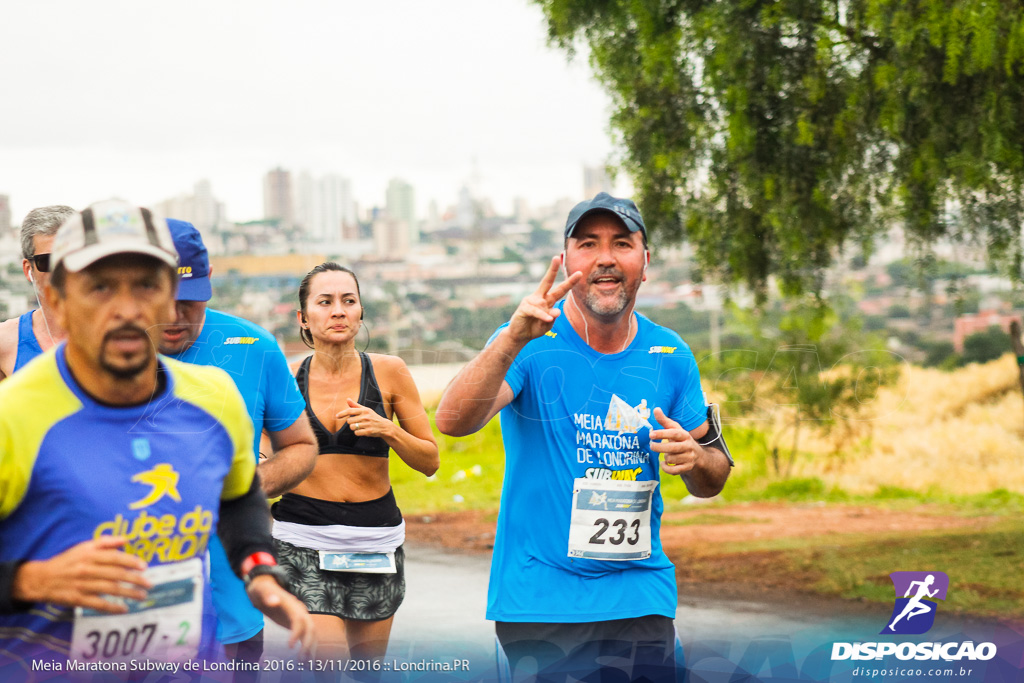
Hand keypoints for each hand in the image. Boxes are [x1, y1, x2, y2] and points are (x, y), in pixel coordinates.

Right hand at [12, 536, 150, 612]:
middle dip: (135, 579)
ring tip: (142, 596)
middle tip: (149, 584)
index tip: (144, 566)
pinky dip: (112, 607)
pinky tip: (124, 609)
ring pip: (109, 589)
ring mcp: (82, 585)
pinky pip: (98, 604)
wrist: (41, 579)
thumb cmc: (67, 561)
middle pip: (115, 574)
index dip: (131, 561)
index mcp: (89, 555)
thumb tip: (126, 540)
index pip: (114, 557)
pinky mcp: (77, 599)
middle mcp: (86, 569)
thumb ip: (105, 542)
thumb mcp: (83, 547)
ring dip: (128, 593)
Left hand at [247, 574, 315, 655]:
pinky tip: (304, 658)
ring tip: (305, 662)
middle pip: (310, 627)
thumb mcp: (261, 590)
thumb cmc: (261, 588)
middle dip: (308, 643)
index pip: (299, 620)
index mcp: (292, 604)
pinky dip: (307, 646)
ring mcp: (299, 617)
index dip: (296, 633)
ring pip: (311, 633)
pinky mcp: (295, 623)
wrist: (264, 586)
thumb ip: (267, 595)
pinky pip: (305, 635)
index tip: (289, 646)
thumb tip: (273, 601)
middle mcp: (299, 611)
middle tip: (301, 658)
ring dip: (310, 647)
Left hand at [336, 398, 393, 438]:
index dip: (342, 413)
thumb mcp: (365, 410)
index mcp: (364, 410)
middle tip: (357, 422)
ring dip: (354, 428)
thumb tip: (347, 399)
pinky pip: (356, 433)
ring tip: (360, 426)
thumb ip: (355, 405)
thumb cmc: (372, 417)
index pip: (350, 410)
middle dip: (351, 422)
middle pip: (349, 421)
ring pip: (352, 427)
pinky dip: (358, 433)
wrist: (384, 426)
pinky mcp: (368, 431)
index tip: (337, 416)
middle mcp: (365, 416)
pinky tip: (363, 430)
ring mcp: (367, 424)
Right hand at [506, 255, 581, 343]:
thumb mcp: (547, 325)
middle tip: (556, 258)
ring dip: (546, 314)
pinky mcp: (524, 307)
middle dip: (552, 270)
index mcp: (547, 300)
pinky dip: (542, 315)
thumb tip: (556, 312)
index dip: (570, 282)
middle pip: (547, 282)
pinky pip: (536, 311)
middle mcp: (539, 298)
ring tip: (548, 320)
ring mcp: (531, 301)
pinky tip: (547, 318)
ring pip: (543, 303)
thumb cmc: (534, 328)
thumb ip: (552, 318)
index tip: (579, 273)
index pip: (560, 290)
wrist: (519, 335)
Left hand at [649, 407, 703, 475]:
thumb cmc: (681, 440)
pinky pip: (674, 471)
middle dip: (659, 447)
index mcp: (684, 435)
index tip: (650, 434)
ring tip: (665, 454)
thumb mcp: (675, 429)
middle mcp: (688, 446)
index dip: (662, 434)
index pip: (674, 433)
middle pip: (672, 448)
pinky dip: (666, 468)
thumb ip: (664, 421)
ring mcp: (689, 458)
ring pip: (672, 459)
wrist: (698, 456)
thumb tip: (656, 409)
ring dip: (665, 458)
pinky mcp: (687, 467)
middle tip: (651, 445)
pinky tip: (664, 463)